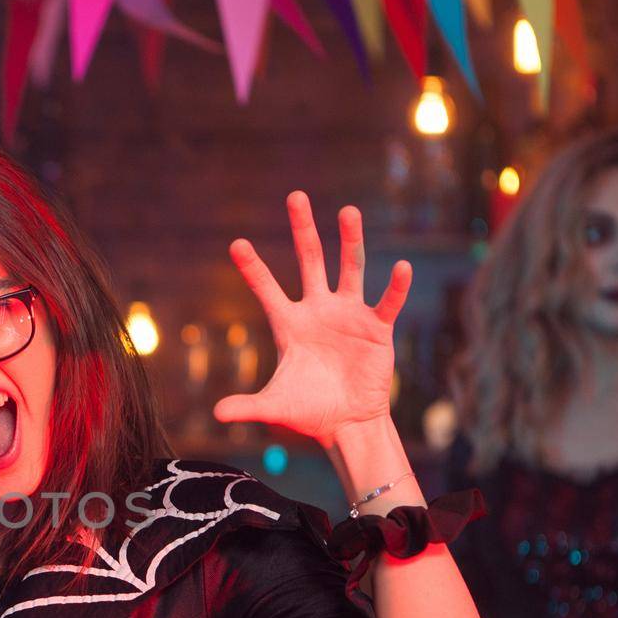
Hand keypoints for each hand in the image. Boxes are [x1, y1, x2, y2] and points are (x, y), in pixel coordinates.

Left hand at [213, 192, 411, 449]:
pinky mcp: (376, 328)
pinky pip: (387, 303)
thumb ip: (246, 406)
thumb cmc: (308, 411)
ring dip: (350, 240)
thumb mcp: (275, 406)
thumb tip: (215, 415)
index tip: (236, 243)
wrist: (346, 422)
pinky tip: (402, 267)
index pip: (266, 288)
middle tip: (295, 195)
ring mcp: (348, 315)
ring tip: (348, 210)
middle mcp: (318, 310)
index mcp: (289, 324)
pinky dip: (395, 287)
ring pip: (350, 268)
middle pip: (310, 260)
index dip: (253, 267)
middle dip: (302, 230)